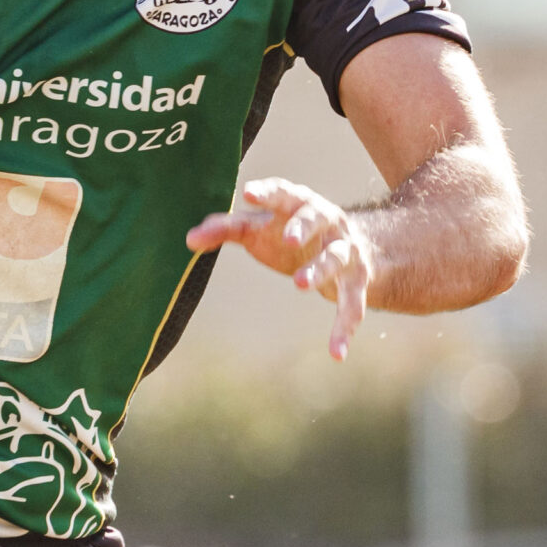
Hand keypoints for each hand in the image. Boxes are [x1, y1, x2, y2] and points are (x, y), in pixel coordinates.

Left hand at [185, 177, 375, 360]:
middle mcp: (327, 221)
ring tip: (300, 284)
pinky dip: (344, 328)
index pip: (283, 192)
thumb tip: (189, 240)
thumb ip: (226, 229)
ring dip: (320, 269)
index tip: (249, 194)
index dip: (268, 193)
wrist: (351, 246)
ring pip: (335, 257)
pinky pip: (352, 304)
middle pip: (317, 217)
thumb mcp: (258, 228)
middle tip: (289, 239)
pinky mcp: (357, 280)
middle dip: (304, 227)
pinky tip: (336, 353)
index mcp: (298, 202)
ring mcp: (344, 249)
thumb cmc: (289, 232)